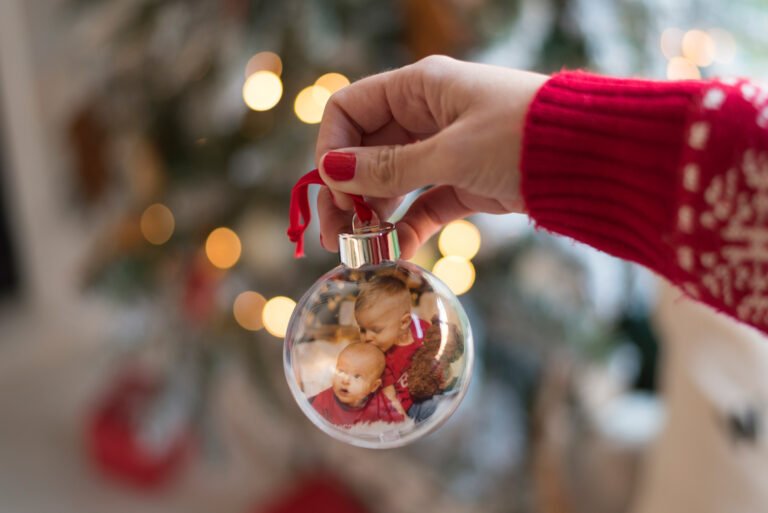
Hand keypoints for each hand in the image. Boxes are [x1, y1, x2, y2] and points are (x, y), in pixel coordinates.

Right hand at [315, 55, 547, 257]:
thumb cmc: (522, 138)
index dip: (333, 149)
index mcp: (418, 87)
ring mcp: (444, 149)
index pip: (350, 110)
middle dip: (346, 193)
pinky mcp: (463, 181)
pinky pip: (422, 203)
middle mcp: (425, 114)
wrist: (593, 159)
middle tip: (336, 237)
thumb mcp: (451, 152)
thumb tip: (331, 170)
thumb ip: (389, 167)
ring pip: (391, 181)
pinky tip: (396, 251)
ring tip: (360, 250)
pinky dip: (408, 226)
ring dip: (373, 214)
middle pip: (365, 151)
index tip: (334, 191)